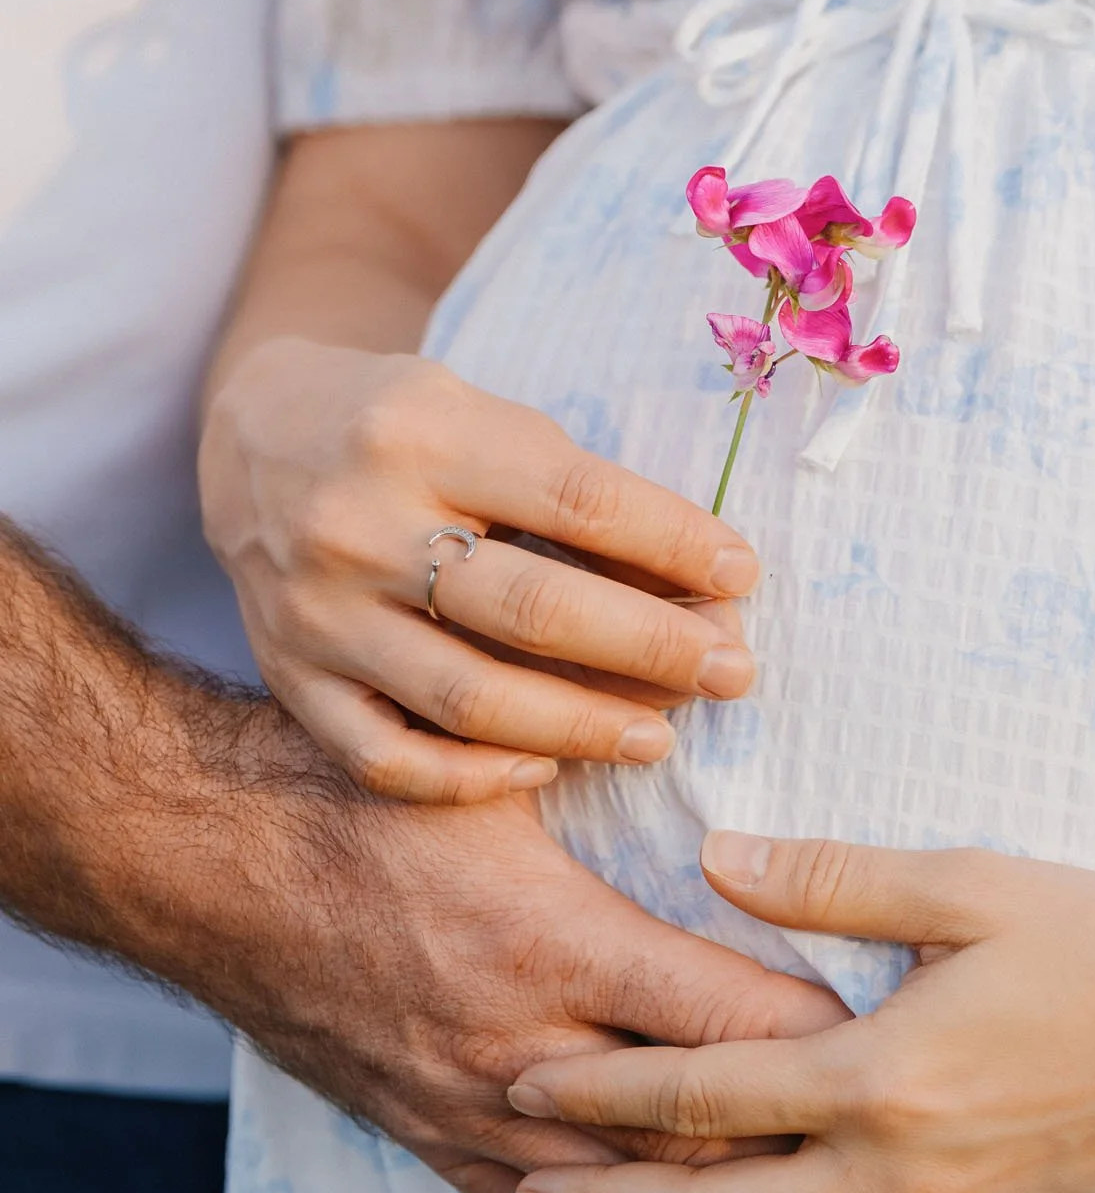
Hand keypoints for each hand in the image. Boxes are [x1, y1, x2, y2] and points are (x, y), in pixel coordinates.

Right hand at [171, 712, 847, 1192]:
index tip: (901, 1033)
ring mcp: (475, 1113)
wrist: (217, 870)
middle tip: (893, 1138)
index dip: (820, 1038)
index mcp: (554, 946)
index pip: (724, 1021)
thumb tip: (714, 739)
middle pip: (695, 1131)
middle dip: (796, 1140)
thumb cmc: (361, 801)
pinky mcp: (437, 1142)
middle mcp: (522, 1049)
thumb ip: (612, 771)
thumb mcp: (498, 766)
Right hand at [201, 336, 762, 800]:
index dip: (675, 543)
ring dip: (584, 726)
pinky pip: (389, 758)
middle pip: (534, 610)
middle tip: (732, 672)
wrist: (251, 438)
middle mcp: (359, 524)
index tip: (744, 575)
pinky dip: (476, 777)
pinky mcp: (288, 679)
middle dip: (653, 649)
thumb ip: (574, 493)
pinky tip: (547, 763)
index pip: (579, 501)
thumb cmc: (403, 424)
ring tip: (660, 735)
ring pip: (471, 699)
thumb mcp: (483, 415)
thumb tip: (701, 580)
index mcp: (421, 432)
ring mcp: (317, 612)